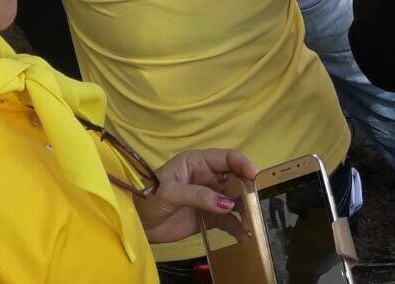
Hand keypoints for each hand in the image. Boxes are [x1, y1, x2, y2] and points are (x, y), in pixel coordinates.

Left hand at [135, 148, 259, 245]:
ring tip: (253, 223)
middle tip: (257, 204)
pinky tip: (244, 236)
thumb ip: (198, 195)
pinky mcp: (208, 217)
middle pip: (234, 179)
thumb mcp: (171, 192)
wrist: (137, 222)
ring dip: (244, 210)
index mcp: (196, 162)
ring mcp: (209, 198)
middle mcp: (206, 177)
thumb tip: (227, 204)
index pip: (225, 158)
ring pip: (234, 200)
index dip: (241, 163)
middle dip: (247, 190)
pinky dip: (236, 227)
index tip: (255, 175)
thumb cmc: (149, 197)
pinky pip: (227, 220)